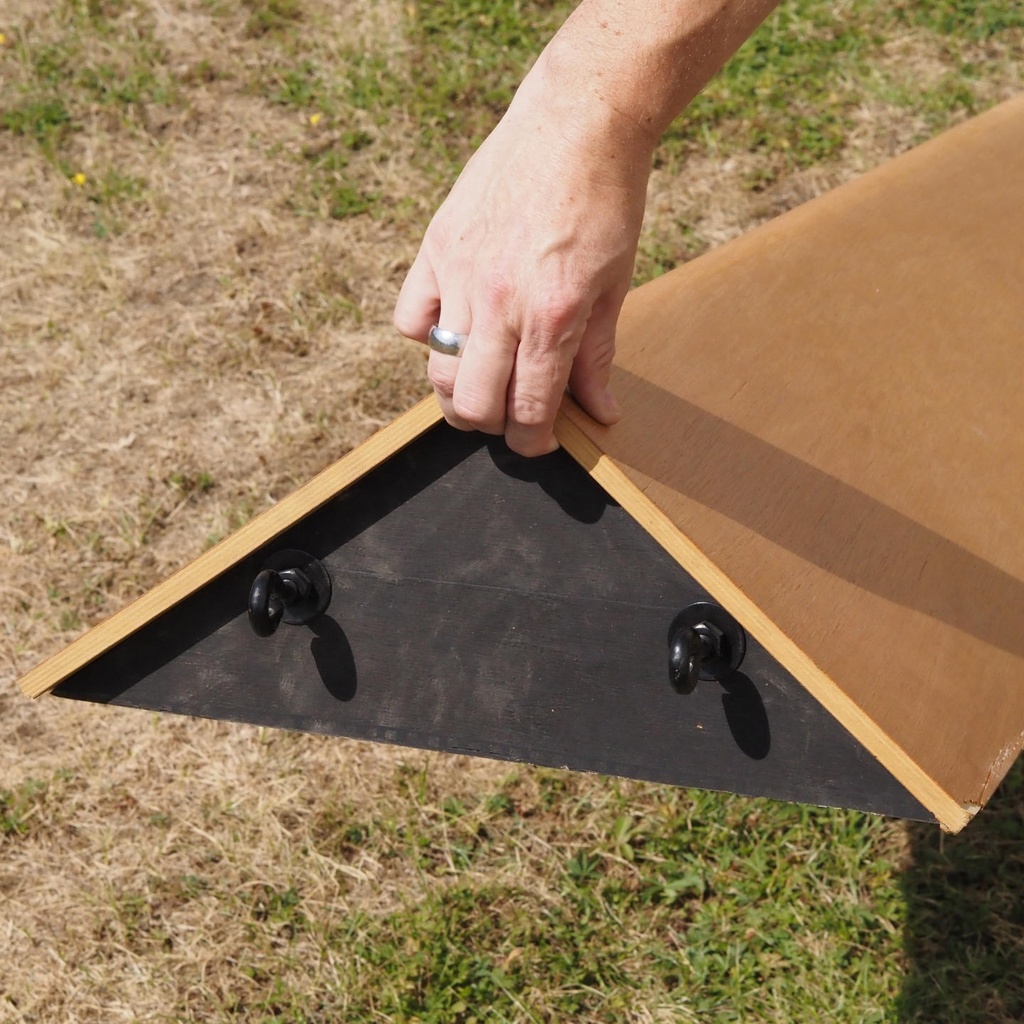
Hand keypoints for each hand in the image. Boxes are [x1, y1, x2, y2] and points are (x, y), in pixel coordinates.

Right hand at [394, 55, 652, 455]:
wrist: (578, 124)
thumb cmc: (606, 204)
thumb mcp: (615, 287)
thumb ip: (598, 357)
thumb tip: (601, 413)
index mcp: (553, 318)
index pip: (527, 410)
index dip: (531, 441)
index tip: (537, 440)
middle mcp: (500, 305)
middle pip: (473, 404)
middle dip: (493, 425)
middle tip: (510, 413)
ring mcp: (461, 277)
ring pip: (438, 371)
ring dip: (458, 391)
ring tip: (481, 379)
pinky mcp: (436, 250)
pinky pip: (411, 321)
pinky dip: (428, 337)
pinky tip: (454, 327)